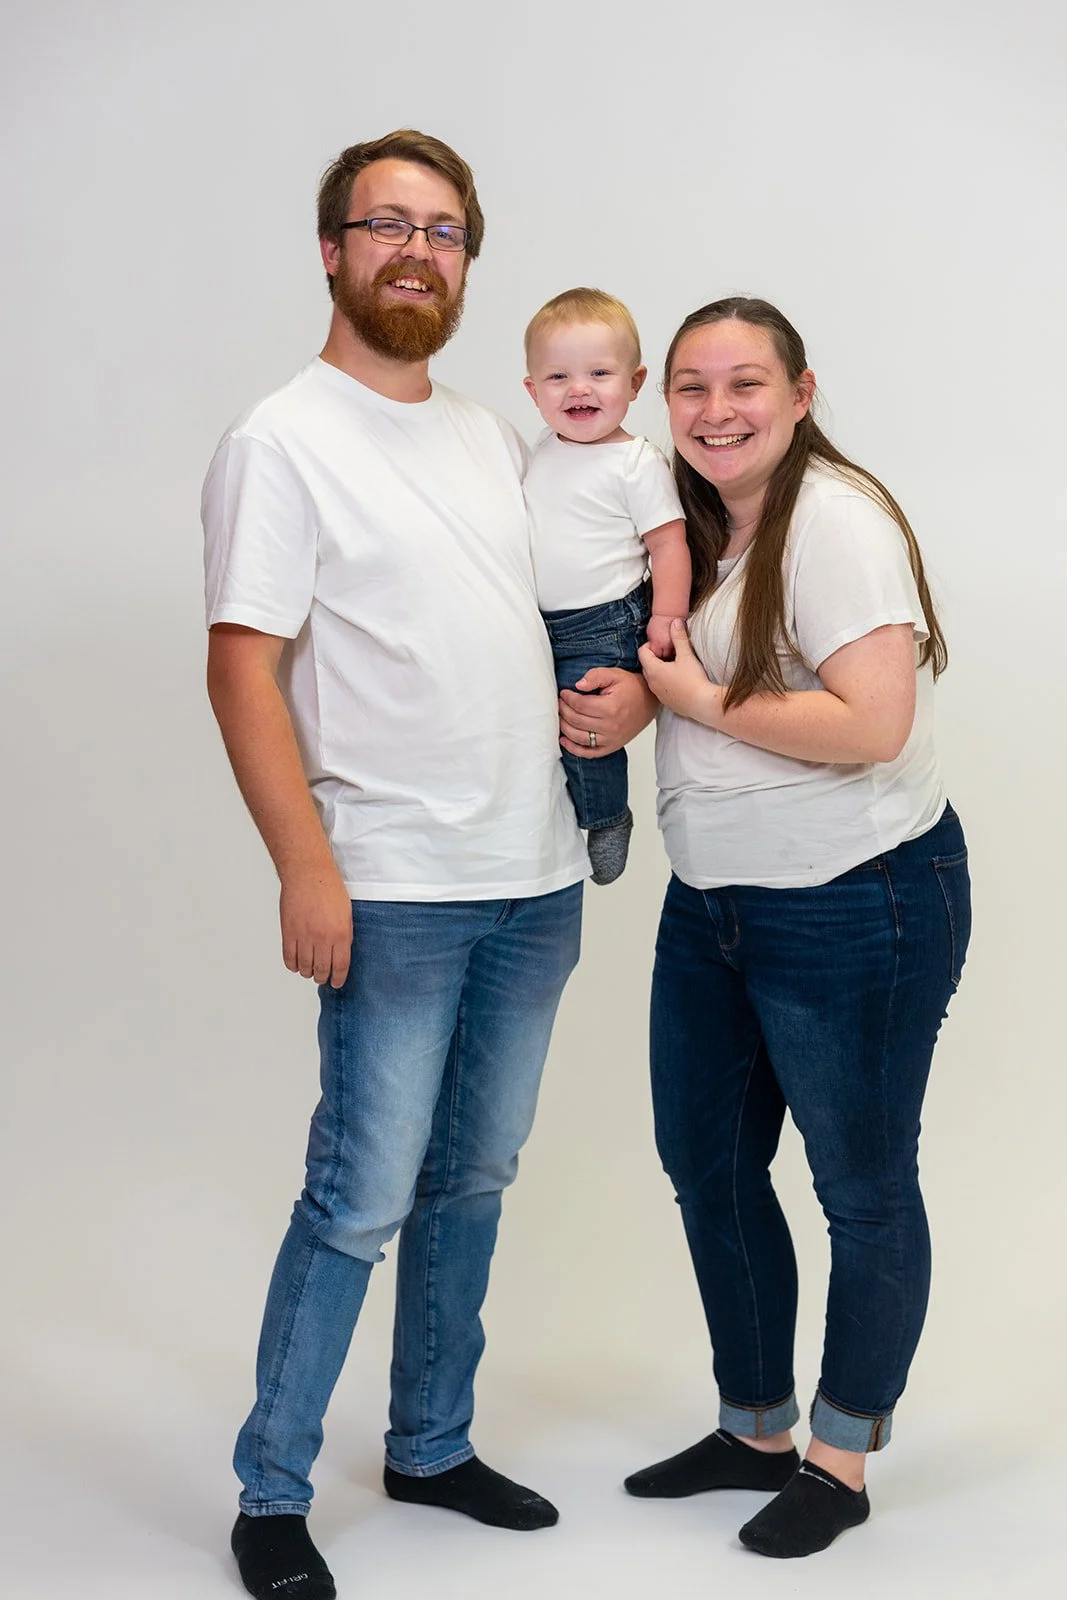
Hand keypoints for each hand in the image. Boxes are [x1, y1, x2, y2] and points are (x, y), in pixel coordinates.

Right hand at [280, 865, 353, 987]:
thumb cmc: (329, 888)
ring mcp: (304, 936)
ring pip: (304, 967)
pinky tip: (297, 964)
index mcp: (340, 934)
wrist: (308, 873)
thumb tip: (341, 954)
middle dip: (322, 977)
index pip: (340, 966)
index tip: (336, 982)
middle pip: (321, 969)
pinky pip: (289, 958)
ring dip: (308, 972)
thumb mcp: (346, 913)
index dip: (338, 978)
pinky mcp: (288, 932)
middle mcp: (322, 938)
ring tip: (310, 970)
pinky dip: (293, 965)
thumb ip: (344, 936)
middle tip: (323, 978)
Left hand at [559, 666, 656, 758]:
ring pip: (579, 737)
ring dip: (564, 727)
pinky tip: (564, 740)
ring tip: (560, 717)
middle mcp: (610, 726)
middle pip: (576, 720)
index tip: (564, 693)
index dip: (567, 698)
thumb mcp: (614, 674)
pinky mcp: (612, 747)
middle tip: (560, 703)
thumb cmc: (631, 688)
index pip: (580, 705)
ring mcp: (611, 739)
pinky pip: (589, 753)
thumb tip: (577, 685)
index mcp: (611, 707)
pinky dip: (574, 749)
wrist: (649, 702)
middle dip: (563, 711)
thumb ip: (595, 676)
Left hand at [638, 619, 721, 724]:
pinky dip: (665, 681)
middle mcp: (651, 683)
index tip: (665, 645)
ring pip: (653, 677)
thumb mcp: (686, 655)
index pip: (642, 652)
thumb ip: (679, 637)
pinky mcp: (666, 702)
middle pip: (646, 664)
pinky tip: (679, 680)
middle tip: (670, 653)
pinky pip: (660, 688)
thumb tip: (675, 622)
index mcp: (653, 670)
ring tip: (675, 666)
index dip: (652, 645)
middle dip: (655, 657)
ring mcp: (658, 694)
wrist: (703, 704)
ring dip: (660, 670)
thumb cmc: (694, 680)